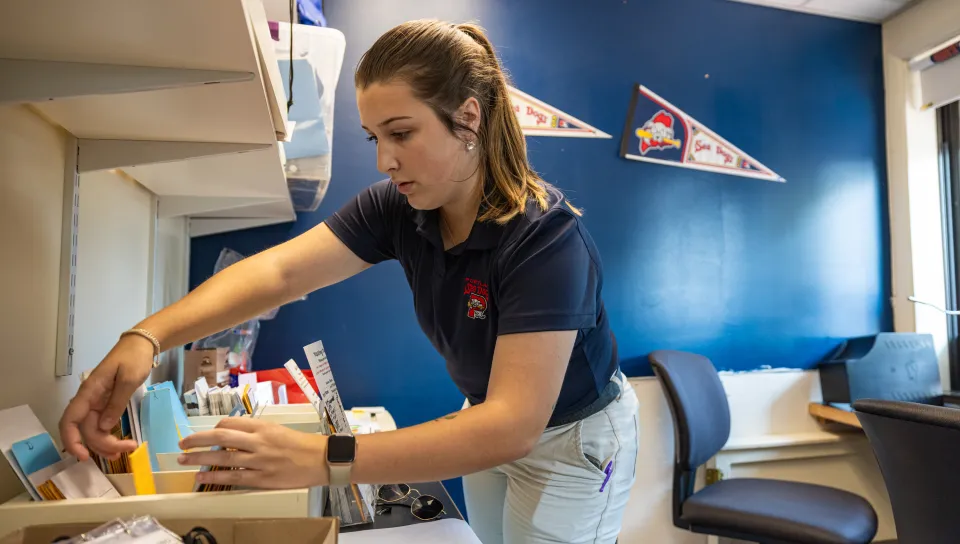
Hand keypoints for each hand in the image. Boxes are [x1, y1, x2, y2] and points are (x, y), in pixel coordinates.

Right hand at [59, 335, 154, 460]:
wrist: (141, 344)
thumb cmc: (134, 358)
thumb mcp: (129, 379)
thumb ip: (116, 403)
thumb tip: (103, 427)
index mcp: (90, 392)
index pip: (70, 420)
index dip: (72, 440)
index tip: (84, 456)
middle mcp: (89, 399)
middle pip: (85, 430)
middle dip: (100, 445)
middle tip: (124, 451)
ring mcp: (97, 402)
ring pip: (93, 429)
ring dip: (105, 443)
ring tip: (124, 450)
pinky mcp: (106, 403)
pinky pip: (101, 423)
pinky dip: (108, 435)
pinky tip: (119, 444)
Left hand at [177, 418, 327, 488]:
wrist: (321, 459)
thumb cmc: (301, 443)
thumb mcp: (278, 429)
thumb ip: (257, 431)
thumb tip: (234, 435)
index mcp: (263, 426)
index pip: (230, 423)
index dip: (213, 428)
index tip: (205, 435)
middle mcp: (258, 441)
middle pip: (220, 437)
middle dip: (198, 440)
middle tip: (182, 444)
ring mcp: (259, 460)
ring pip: (223, 458)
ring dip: (200, 459)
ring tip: (184, 460)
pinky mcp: (262, 478)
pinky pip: (234, 477)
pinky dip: (216, 476)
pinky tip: (202, 476)